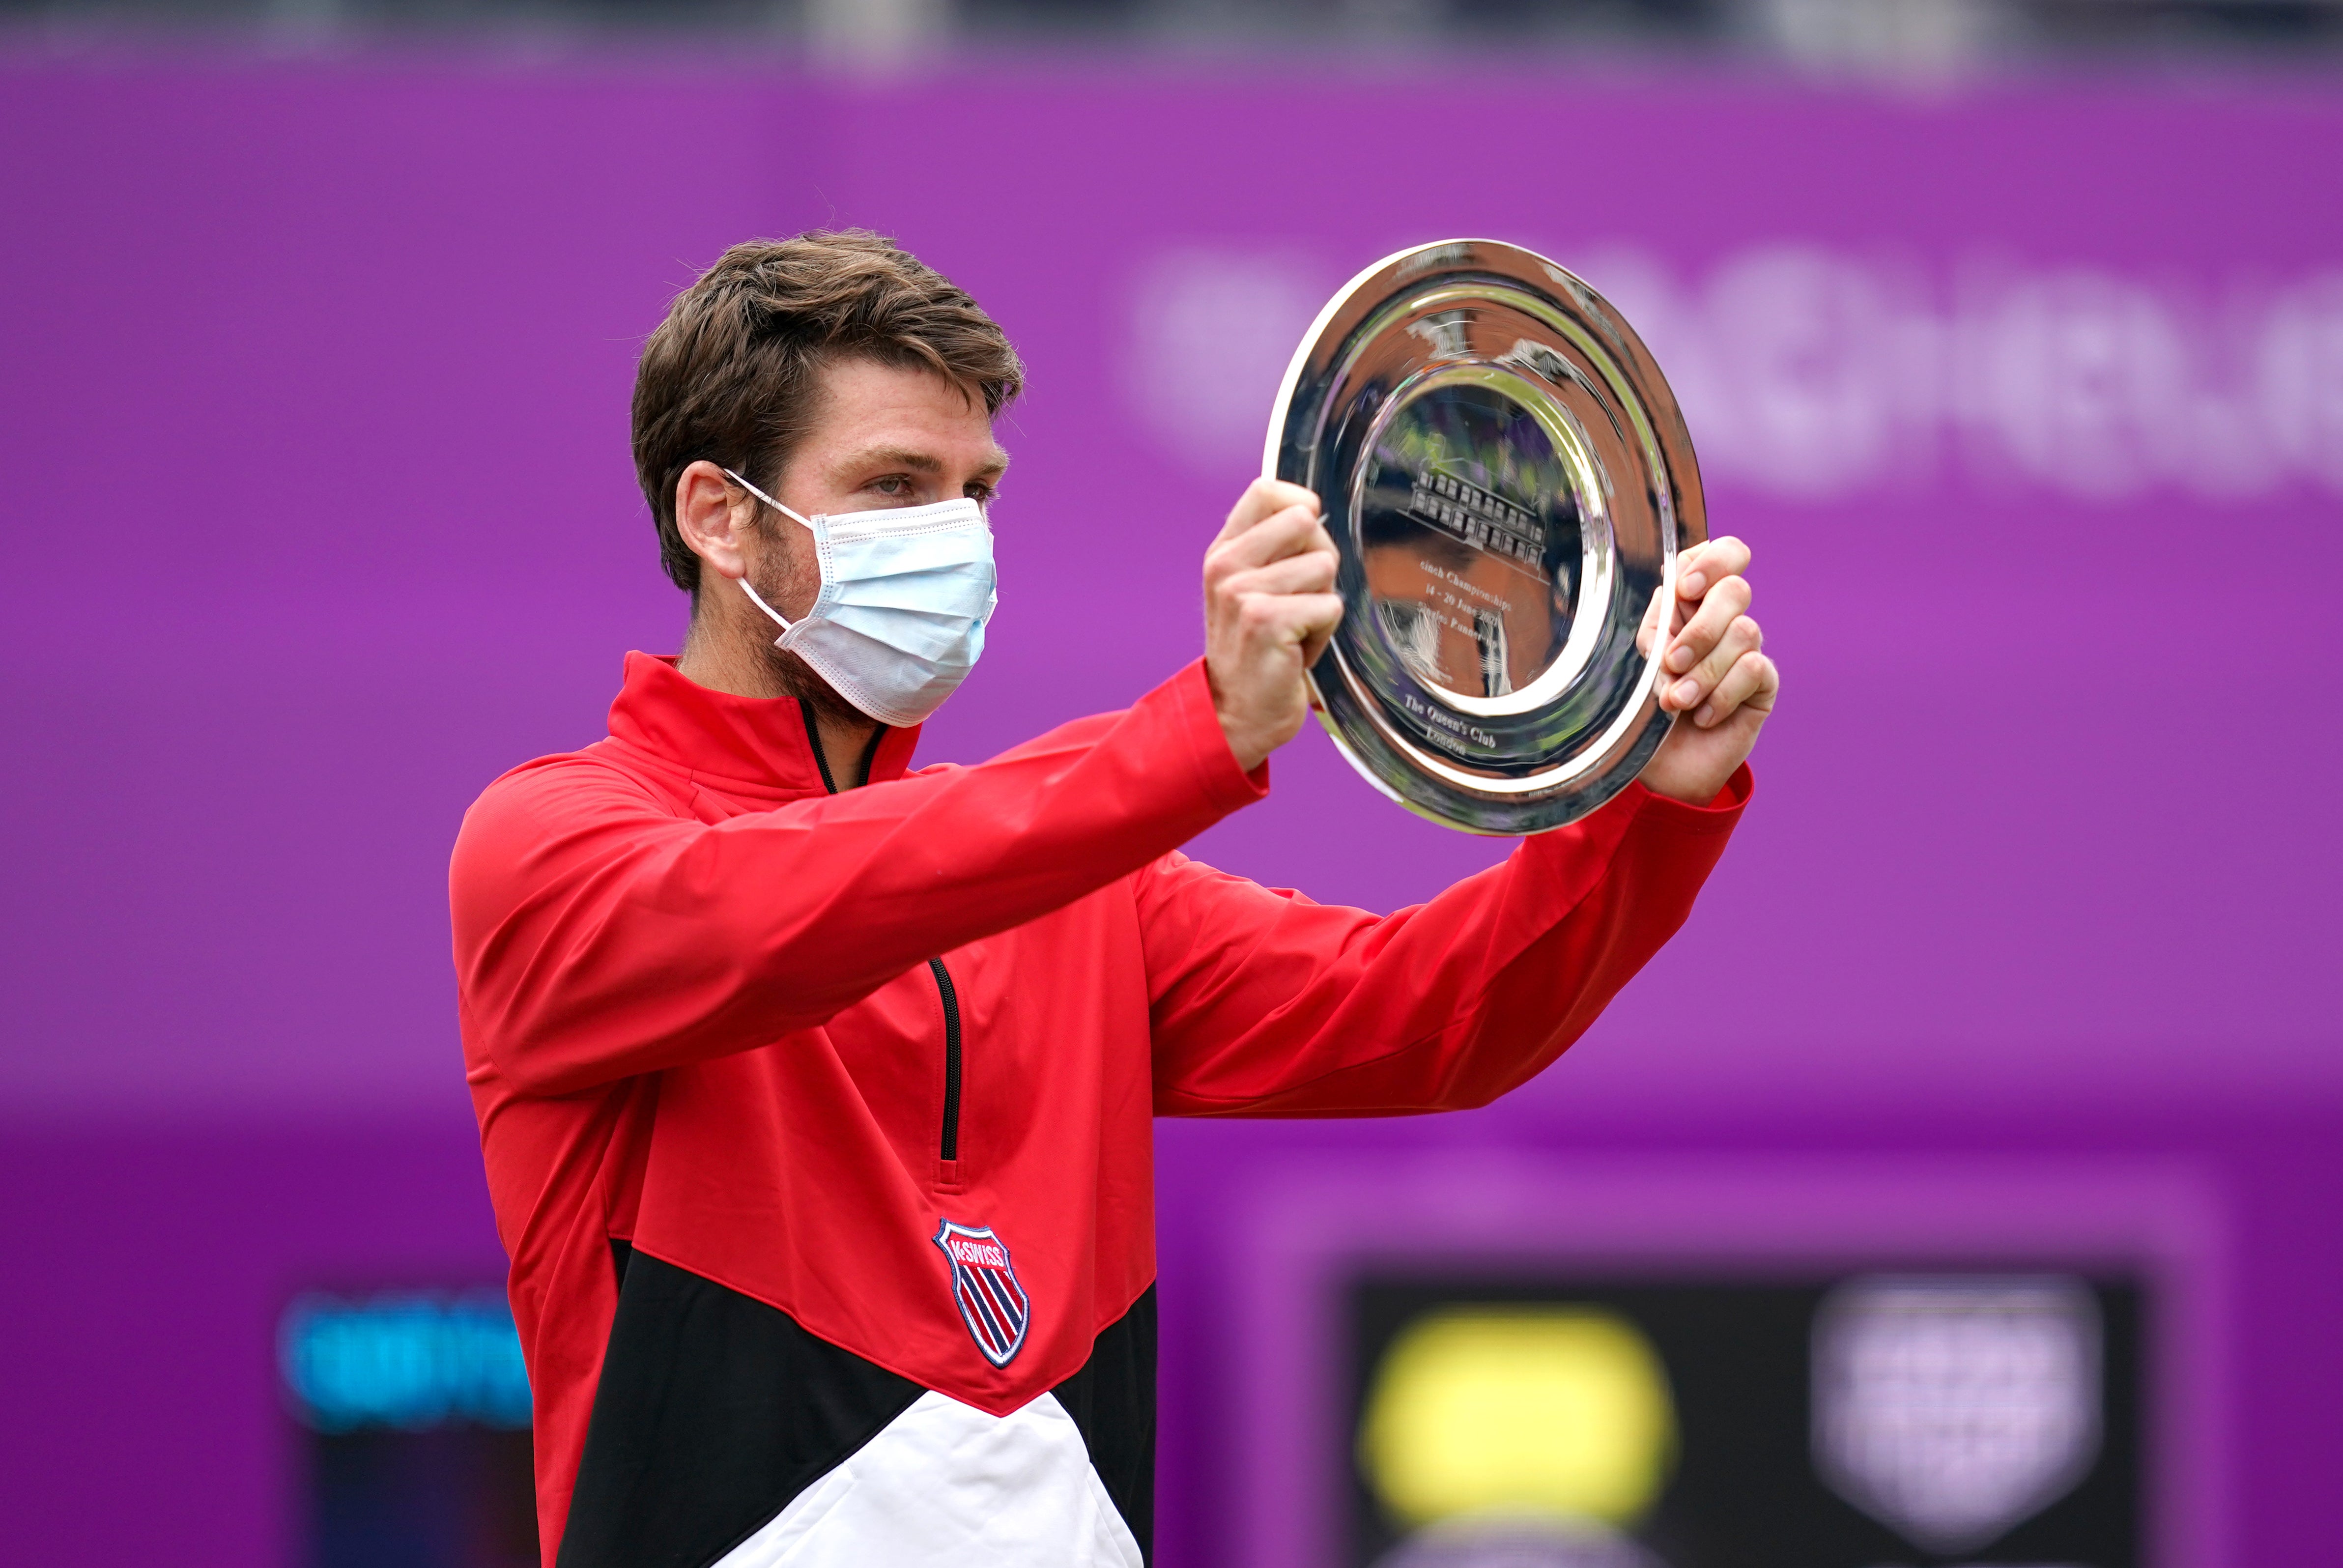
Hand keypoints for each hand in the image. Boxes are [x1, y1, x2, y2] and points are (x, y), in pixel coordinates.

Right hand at [1204, 478, 1343, 772]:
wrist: (1235, 715)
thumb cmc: (1256, 652)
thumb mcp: (1250, 589)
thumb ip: (1272, 549)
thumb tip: (1314, 512)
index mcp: (1223, 552)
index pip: (1266, 491)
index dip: (1300, 505)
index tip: (1304, 540)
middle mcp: (1226, 566)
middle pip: (1305, 521)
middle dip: (1320, 560)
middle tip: (1300, 599)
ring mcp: (1242, 592)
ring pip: (1324, 567)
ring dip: (1322, 605)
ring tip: (1296, 631)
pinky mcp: (1266, 620)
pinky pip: (1329, 606)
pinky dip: (1324, 635)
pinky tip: (1298, 651)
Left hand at [1635, 535, 1777, 804]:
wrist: (1661, 767)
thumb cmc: (1643, 708)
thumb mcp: (1641, 658)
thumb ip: (1658, 618)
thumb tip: (1675, 584)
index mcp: (1691, 604)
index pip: (1724, 554)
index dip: (1712, 561)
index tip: (1685, 589)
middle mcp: (1724, 621)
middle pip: (1736, 589)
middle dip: (1701, 628)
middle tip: (1672, 662)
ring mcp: (1747, 651)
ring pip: (1744, 632)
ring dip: (1704, 671)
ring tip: (1677, 702)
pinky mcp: (1763, 684)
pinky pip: (1754, 669)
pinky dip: (1723, 694)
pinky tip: (1705, 716)